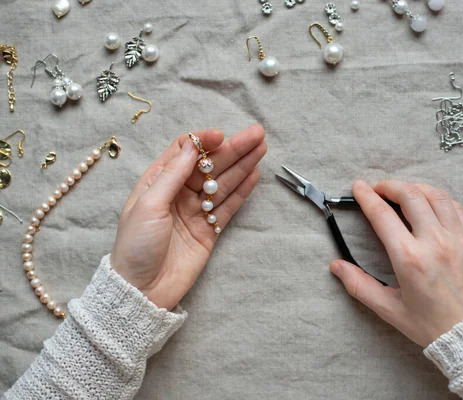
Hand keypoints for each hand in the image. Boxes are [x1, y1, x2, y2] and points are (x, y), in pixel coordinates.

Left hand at [110, 125, 266, 309]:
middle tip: (257, 134)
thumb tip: (193, 145)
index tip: (221, 136)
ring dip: (242, 165)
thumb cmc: (136, 246)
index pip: (184, 152)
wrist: (142, 290)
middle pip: (209, 165)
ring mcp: (196, 211)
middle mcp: (178, 193)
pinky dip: (242, 191)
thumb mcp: (148, 205)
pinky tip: (254, 175)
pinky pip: (228, 206)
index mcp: (158, 182)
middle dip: (233, 149)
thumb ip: (172, 175)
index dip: (203, 141)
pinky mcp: (210, 230)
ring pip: (223, 182)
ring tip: (261, 148)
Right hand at [329, 180, 462, 346]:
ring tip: (403, 192)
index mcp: (409, 259)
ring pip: (435, 195)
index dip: (366, 197)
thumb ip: (360, 286)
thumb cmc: (432, 325)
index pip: (382, 216)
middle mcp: (434, 242)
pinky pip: (455, 207)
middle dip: (389, 186)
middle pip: (410, 195)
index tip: (358, 187)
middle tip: (378, 189)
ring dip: (415, 188)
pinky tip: (430, 204)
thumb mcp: (390, 309)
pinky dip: (439, 199)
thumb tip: (336, 266)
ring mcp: (458, 238)